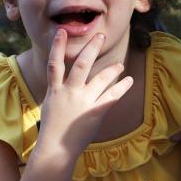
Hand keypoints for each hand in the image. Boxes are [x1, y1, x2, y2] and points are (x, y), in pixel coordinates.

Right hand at [37, 29, 133, 156]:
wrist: (56, 148)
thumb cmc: (53, 129)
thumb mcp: (51, 107)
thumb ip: (58, 93)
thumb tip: (61, 84)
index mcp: (55, 90)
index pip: (54, 63)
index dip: (58, 46)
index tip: (62, 31)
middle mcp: (69, 92)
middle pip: (81, 65)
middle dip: (91, 48)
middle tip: (101, 36)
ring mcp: (82, 102)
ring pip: (99, 79)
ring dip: (111, 69)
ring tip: (120, 64)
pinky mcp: (94, 112)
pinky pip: (111, 96)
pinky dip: (121, 87)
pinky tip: (129, 80)